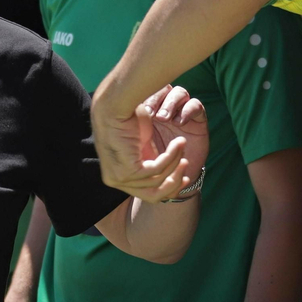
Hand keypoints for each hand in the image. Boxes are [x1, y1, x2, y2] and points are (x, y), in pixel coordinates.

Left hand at [92, 84, 206, 201]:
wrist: (116, 105)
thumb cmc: (128, 120)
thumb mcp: (142, 147)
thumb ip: (150, 162)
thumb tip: (167, 175)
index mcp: (116, 177)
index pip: (147, 195)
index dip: (169, 189)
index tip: (185, 178)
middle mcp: (114, 181)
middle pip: (153, 196)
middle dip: (174, 182)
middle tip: (187, 165)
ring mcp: (119, 178)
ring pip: (157, 182)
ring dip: (175, 162)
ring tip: (182, 144)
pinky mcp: (127, 170)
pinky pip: (157, 169)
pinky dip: (171, 155)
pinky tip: (177, 142)